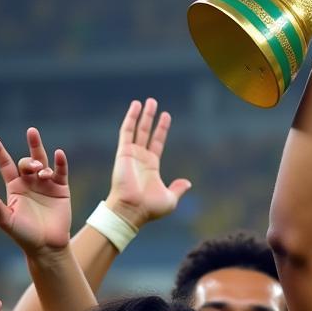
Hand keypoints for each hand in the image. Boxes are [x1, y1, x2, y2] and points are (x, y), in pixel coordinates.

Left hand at [0, 129, 71, 255]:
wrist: (47, 245)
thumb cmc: (24, 235)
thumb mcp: (7, 221)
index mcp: (14, 188)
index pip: (5, 165)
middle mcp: (30, 183)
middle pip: (26, 162)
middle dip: (28, 161)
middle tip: (33, 168)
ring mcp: (46, 185)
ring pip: (43, 162)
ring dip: (40, 156)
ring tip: (41, 170)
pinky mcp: (61, 189)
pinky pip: (61, 172)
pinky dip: (60, 162)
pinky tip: (59, 154)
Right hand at [105, 98, 190, 230]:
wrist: (132, 210)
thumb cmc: (149, 208)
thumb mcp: (170, 199)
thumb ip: (178, 189)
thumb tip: (188, 183)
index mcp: (151, 167)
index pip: (157, 142)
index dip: (161, 129)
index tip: (166, 116)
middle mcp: (140, 158)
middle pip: (146, 133)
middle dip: (150, 118)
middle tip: (153, 103)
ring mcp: (131, 154)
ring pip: (137, 129)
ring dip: (142, 115)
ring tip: (147, 101)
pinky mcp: (124, 152)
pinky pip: (126, 131)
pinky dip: (130, 118)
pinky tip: (136, 106)